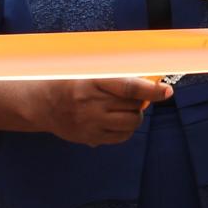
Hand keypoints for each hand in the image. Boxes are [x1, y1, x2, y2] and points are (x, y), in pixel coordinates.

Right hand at [46, 77, 173, 146]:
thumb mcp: (88, 70)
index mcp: (92, 81)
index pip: (129, 87)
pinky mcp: (90, 137)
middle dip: (142, 101)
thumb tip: (147, 80)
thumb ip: (115, 75)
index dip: (151, 89)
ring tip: (125, 108)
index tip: (167, 90)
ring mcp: (91, 122)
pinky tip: (117, 120)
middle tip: (136, 96)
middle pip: (134, 106)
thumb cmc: (69, 81)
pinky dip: (126, 129)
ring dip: (135, 115)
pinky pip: (121, 137)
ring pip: (130, 123)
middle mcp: (92, 103)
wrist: (40, 103)